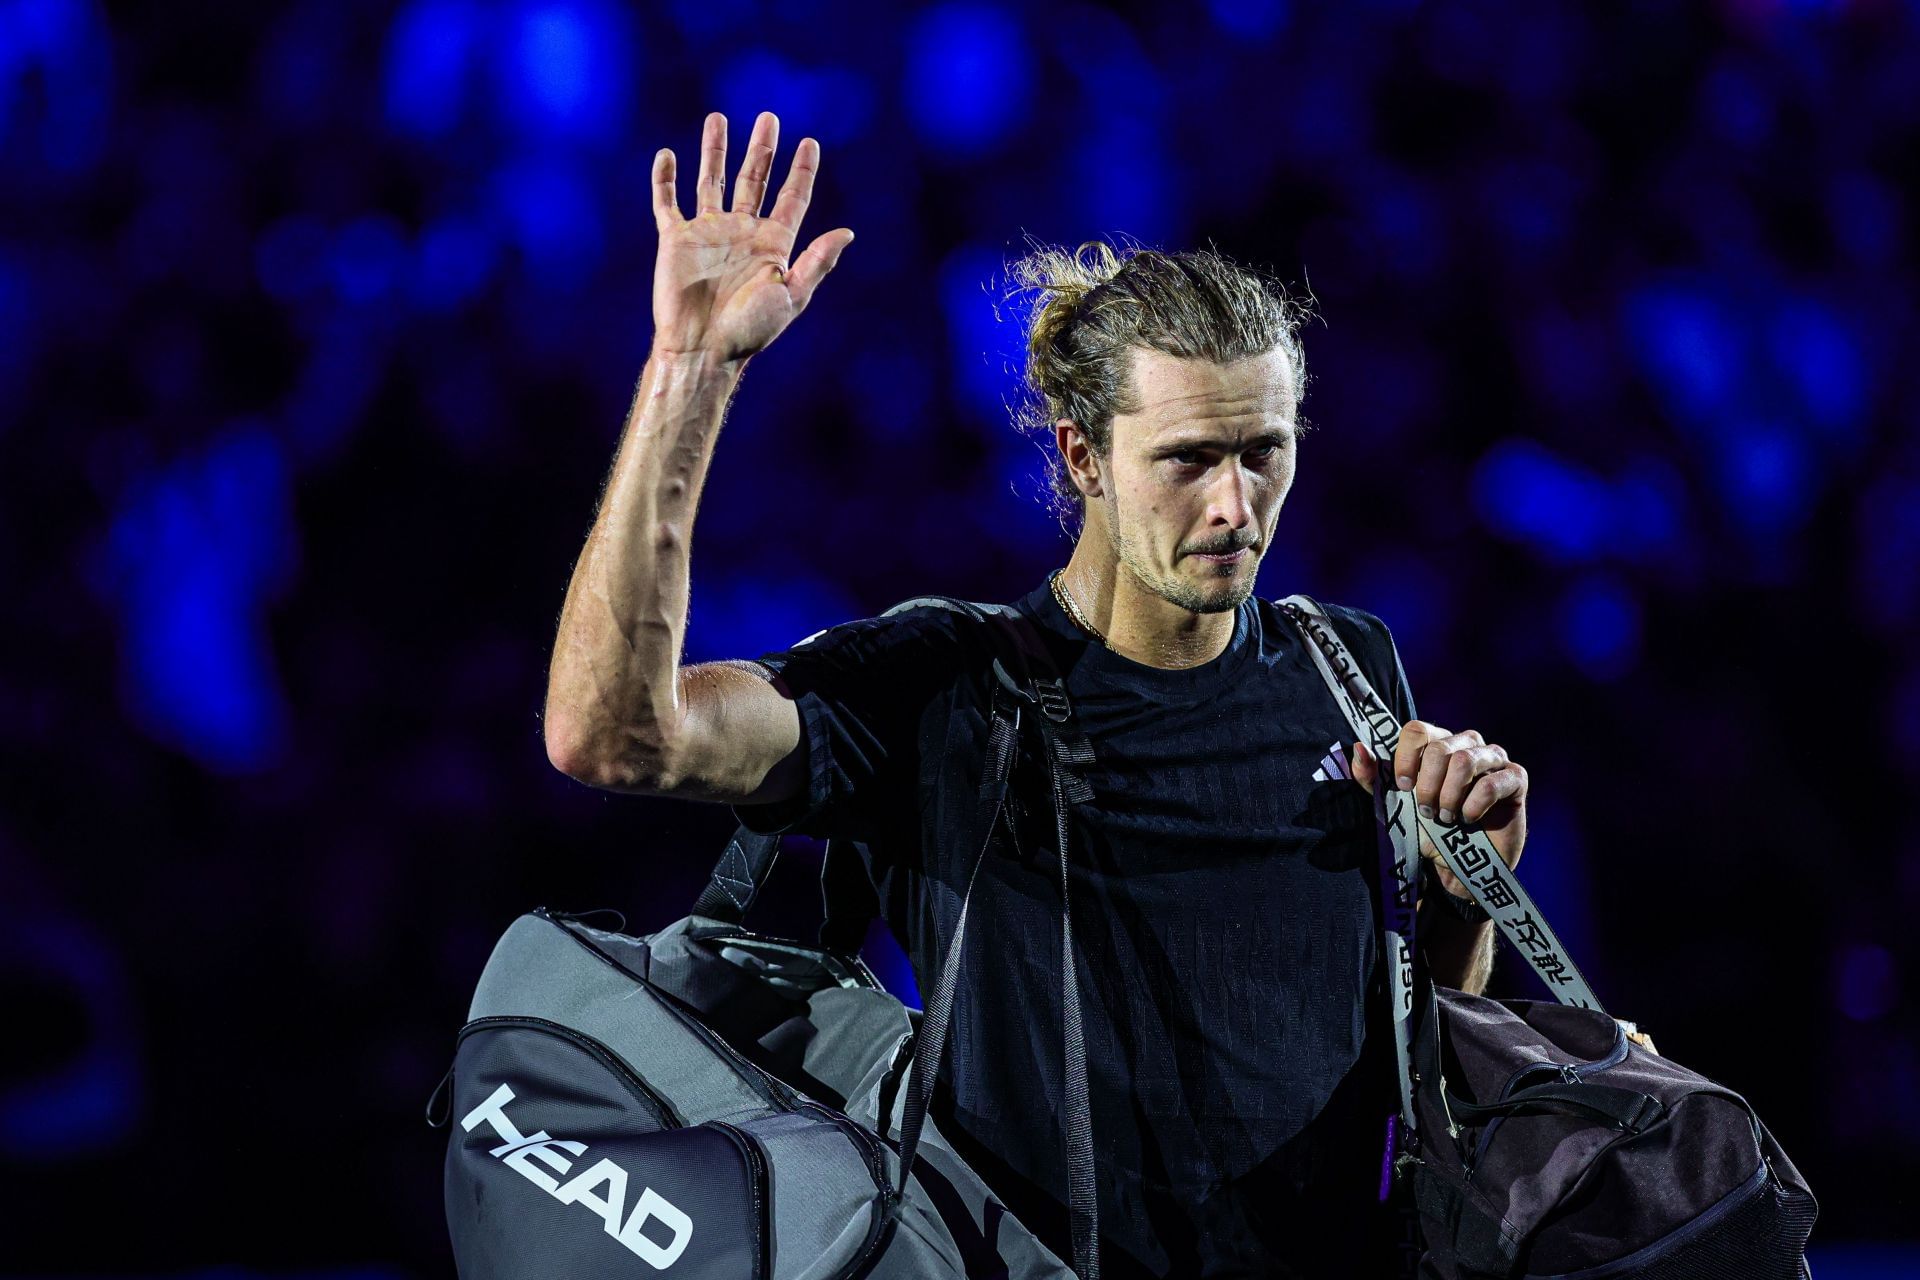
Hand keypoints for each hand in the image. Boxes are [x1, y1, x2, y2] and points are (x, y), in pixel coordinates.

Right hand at [651, 110, 854, 362]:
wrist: (703, 349)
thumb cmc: (750, 329)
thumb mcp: (792, 295)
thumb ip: (818, 262)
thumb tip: (847, 232)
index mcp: (773, 244)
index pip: (792, 198)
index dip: (802, 171)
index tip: (809, 143)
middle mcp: (742, 232)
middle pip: (754, 180)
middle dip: (762, 150)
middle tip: (769, 118)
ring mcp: (708, 233)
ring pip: (712, 181)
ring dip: (715, 151)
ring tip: (716, 119)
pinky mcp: (676, 240)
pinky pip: (668, 203)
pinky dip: (665, 180)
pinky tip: (667, 155)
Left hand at [1347, 720, 1528, 899]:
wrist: (1458, 868)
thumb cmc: (1427, 832)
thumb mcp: (1393, 807)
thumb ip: (1373, 779)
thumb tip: (1358, 748)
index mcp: (1436, 744)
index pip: (1417, 730)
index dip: (1406, 758)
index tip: (1402, 787)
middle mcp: (1467, 744)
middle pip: (1440, 747)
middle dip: (1427, 785)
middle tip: (1427, 812)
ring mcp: (1494, 759)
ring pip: (1465, 760)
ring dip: (1449, 795)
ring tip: (1447, 818)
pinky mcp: (1516, 779)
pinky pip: (1492, 782)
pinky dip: (1473, 805)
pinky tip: (1468, 819)